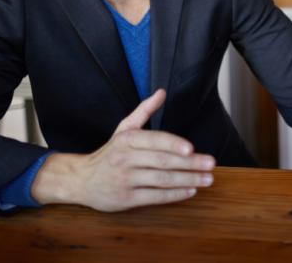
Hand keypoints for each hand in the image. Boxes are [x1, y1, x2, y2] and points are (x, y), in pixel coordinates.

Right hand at [31, 89, 215, 211]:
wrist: (81, 180)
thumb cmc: (109, 153)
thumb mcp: (123, 129)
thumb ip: (144, 111)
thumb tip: (161, 92)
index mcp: (127, 139)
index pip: (155, 140)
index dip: (174, 144)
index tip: (192, 149)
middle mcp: (125, 159)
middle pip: (162, 161)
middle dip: (190, 164)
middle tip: (210, 164)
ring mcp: (125, 180)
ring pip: (162, 180)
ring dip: (188, 180)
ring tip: (207, 179)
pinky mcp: (126, 199)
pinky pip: (155, 196)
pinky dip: (175, 194)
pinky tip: (190, 191)